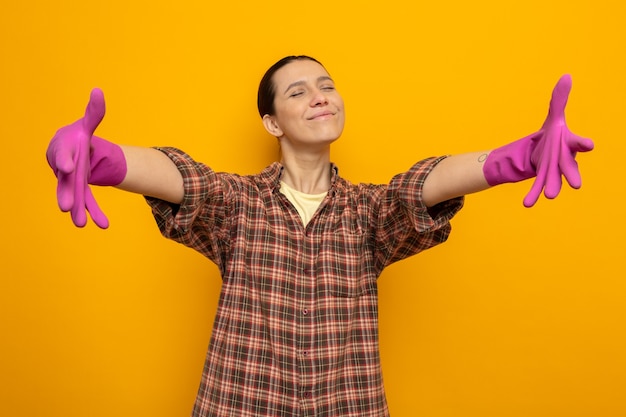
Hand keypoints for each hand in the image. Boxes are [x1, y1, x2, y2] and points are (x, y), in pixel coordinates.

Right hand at [46, 89, 109, 227]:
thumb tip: (99, 91)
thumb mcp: (86, 123)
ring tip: (81, 224)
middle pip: (64, 182)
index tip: (67, 167)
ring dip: (78, 210)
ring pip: (74, 196)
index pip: (63, 155)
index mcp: (65, 150)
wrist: (68, 148)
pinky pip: (87, 201)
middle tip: (65, 207)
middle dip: (65, 194)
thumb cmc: (76, 135)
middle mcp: (65, 169)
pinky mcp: (79, 189)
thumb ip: (94, 112)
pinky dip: (95, 212)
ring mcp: (71, 181)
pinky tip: (103, 225)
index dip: (65, 160)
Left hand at [525, 74, 594, 206]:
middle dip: (572, 175)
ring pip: (554, 180)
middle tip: (576, 185)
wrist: (544, 149)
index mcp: (569, 142)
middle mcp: (564, 159)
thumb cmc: (554, 133)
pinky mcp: (542, 177)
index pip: (578, 142)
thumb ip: (559, 99)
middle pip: (569, 166)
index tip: (589, 145)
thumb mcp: (554, 116)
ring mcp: (554, 170)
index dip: (583, 144)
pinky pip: (537, 187)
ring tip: (549, 196)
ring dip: (552, 188)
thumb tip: (566, 76)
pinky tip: (527, 205)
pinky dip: (533, 196)